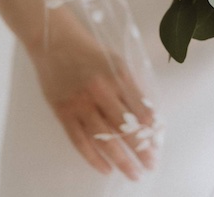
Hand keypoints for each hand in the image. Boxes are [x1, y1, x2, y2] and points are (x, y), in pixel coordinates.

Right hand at [25, 7, 157, 180]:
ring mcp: (80, 103)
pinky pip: (80, 141)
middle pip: (124, 128)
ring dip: (121, 160)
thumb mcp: (117, 61)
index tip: (158, 146)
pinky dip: (93, 158)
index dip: (150, 131)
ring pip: (103, 139)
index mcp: (117, 76)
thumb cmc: (90, 51)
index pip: (139, 110)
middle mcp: (100, 91)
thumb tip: (148, 114)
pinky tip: (106, 169)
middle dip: (141, 150)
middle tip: (151, 166)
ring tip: (133, 174)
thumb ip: (131, 86)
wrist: (55, 41)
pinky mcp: (63, 112)